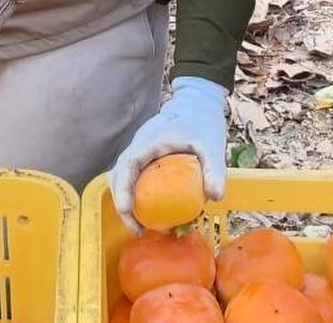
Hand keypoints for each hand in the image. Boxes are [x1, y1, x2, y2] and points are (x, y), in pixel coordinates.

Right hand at [109, 76, 229, 233]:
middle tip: (137, 228)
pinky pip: (135, 177)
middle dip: (121, 203)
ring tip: (141, 226)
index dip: (122, 190)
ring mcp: (141, 151)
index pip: (126, 166)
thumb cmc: (203, 121)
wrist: (198, 103)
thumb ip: (214, 168)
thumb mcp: (211, 144)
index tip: (126, 211)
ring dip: (127, 201)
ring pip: (123, 178)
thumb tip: (215, 197)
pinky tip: (153, 211)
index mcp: (148, 142)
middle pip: (117, 176)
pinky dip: (137, 195)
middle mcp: (139, 147)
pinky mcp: (147, 157)